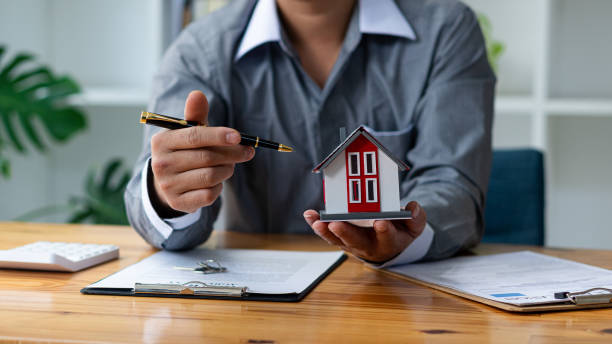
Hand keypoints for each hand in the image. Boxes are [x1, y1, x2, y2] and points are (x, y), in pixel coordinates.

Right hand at [149, 90, 254, 214]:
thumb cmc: (184, 151)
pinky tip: (217, 181)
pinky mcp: (178, 202)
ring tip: (229, 166)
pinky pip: (209, 194)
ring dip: (227, 170)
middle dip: (232, 154)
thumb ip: (195, 115)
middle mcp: (160, 164)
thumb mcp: (187, 132)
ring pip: (211, 176)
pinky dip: (219, 187)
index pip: (195, 136)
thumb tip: (198, 94)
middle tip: (247, 152)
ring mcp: (168, 185)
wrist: (167, 183)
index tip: (239, 137)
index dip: (219, 136)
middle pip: (207, 157)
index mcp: (162, 141)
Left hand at [303, 202, 426, 262]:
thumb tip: (412, 208)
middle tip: (337, 224)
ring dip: (327, 231)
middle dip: (346, 233)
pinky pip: (328, 234)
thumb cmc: (400, 231)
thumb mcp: (414, 227)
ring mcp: (352, 244)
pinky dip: (318, 225)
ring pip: (338, 240)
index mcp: (389, 242)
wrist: (388, 244)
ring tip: (318, 222)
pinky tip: (310, 216)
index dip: (385, 231)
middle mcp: (368, 246)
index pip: (387, 238)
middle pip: (357, 242)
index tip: (382, 222)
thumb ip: (416, 218)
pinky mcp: (340, 239)